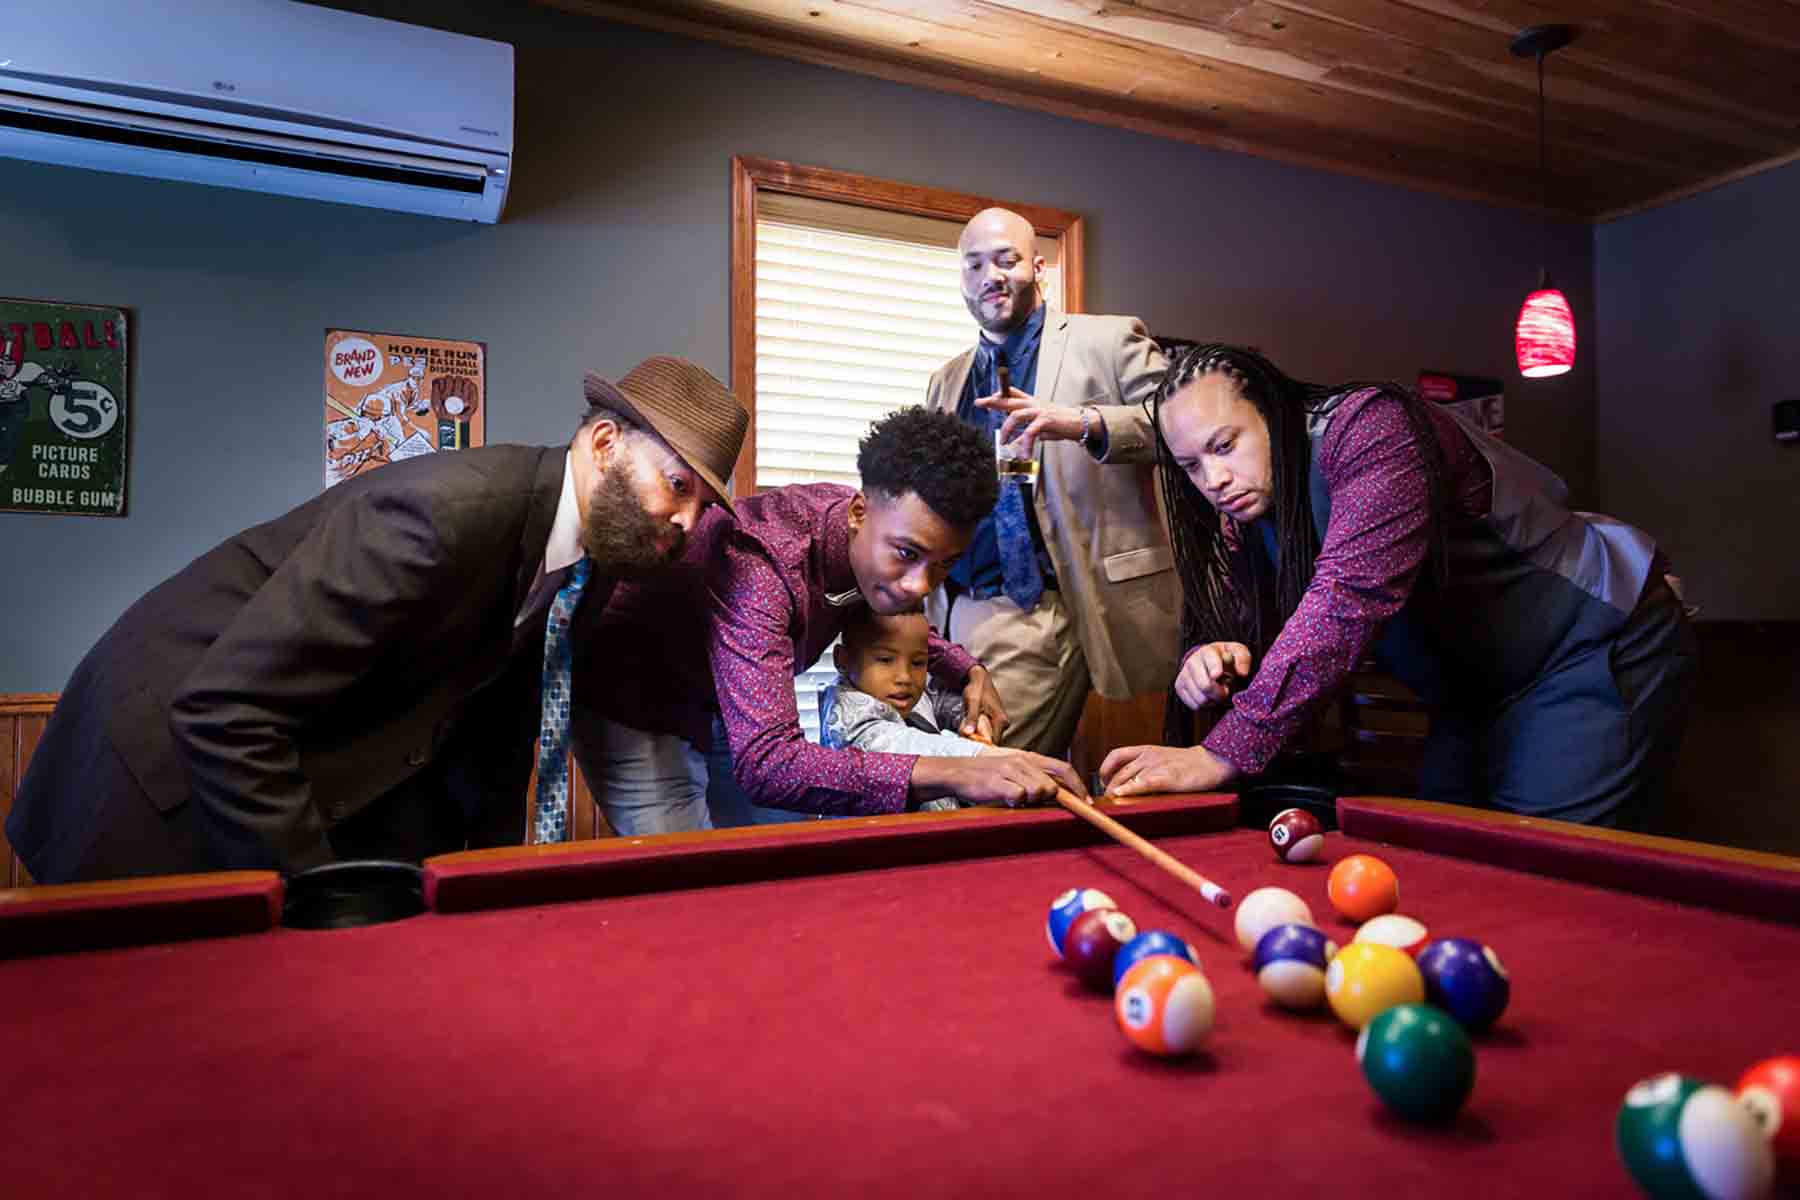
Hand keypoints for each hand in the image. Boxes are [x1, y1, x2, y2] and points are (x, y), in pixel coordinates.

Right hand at [911, 752, 1086, 808]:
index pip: (1063, 767)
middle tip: (1029, 801)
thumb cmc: (987, 775)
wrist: (957, 772)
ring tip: (1012, 797)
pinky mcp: (998, 782)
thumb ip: (1035, 777)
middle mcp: (1022, 760)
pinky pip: (1018, 797)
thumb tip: (1058, 793)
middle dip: (1046, 798)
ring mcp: (1009, 770)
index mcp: (1028, 757)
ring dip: (1028, 800)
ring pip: (1038, 792)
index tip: (1088, 801)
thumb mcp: (1014, 770)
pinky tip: (1003, 798)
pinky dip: (1013, 802)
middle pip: (1051, 785)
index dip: (1078, 785)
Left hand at [959, 665, 1007, 742]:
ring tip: (967, 732)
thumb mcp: (972, 702)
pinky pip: (988, 732)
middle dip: (979, 743)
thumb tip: (968, 732)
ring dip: (978, 737)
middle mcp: (1003, 723)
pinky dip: (979, 732)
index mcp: (1001, 720)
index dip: (982, 746)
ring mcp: (1000, 722)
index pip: (994, 743)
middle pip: (992, 741)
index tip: (970, 746)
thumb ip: (971, 718)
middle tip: (965, 739)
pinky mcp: (995, 721)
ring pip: (989, 737)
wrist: (979, 678)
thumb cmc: (977, 689)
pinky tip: (971, 728)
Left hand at [975, 388, 1086, 451]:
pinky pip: (1030, 432)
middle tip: (980, 402)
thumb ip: (1026, 432)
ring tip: (1004, 442)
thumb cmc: (1061, 425)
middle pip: (1010, 399)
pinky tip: (1024, 454)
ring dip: (1007, 429)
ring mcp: (1040, 411)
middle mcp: (1034, 404)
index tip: (988, 398)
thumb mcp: (1041, 427)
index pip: (1014, 393)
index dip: (1000, 393)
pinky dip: (1025, 444)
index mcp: (1033, 403)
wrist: (1081, 424)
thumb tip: (1015, 443)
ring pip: (1016, 415)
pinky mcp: (1046, 420)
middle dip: (994, 401)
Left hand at [1098, 744, 1239, 797]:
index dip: (1104, 770)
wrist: (1211, 762)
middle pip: (1119, 773)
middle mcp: (1148, 756)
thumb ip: (1144, 766)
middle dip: (1109, 788)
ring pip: (1128, 779)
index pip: (1116, 756)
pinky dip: (1131, 789)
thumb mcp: (1161, 758)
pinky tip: (1123, 795)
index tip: (1103, 782)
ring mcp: (1157, 766)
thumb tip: (1125, 784)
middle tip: (1108, 802)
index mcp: (1145, 750)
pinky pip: (1144, 783)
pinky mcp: (1168, 777)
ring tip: (1113, 804)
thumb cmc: (1186, 764)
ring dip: (1116, 793)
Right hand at [1174, 642, 1253, 709]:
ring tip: (1217, 692)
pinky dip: (1204, 704)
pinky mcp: (1179, 687)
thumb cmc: (1225, 658)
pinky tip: (1208, 696)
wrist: (1207, 662)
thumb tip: (1242, 672)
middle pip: (1205, 685)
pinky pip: (1193, 704)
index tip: (1219, 675)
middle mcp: (1192, 662)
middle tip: (1225, 690)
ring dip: (1212, 700)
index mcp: (1207, 652)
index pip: (1209, 660)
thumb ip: (1243, 659)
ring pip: (1200, 698)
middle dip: (1219, 693)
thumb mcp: (1238, 652)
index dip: (1215, 669)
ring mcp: (1184, 675)